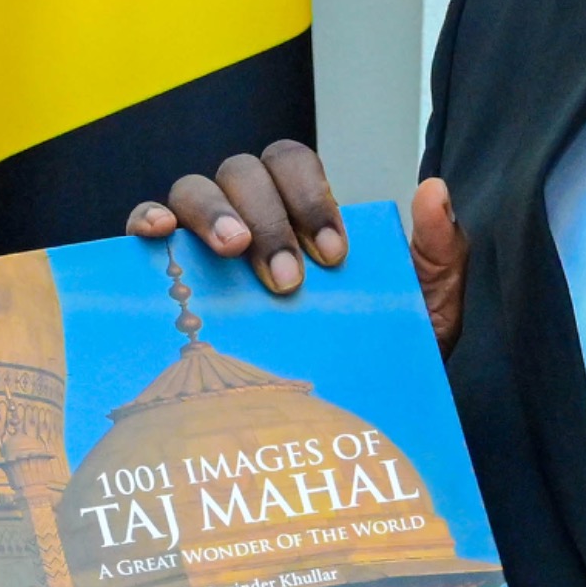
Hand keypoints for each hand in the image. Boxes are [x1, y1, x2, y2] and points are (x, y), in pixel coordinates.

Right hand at [126, 147, 467, 353]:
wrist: (340, 422)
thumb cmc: (375, 355)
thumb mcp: (423, 309)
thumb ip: (440, 252)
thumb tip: (435, 190)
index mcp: (305, 209)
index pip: (294, 165)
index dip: (309, 197)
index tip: (333, 256)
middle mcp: (253, 212)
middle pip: (242, 172)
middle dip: (267, 217)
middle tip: (287, 279)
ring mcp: (207, 238)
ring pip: (193, 188)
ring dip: (212, 213)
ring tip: (233, 254)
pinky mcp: (170, 271)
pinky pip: (145, 225)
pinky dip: (146, 217)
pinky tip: (158, 235)